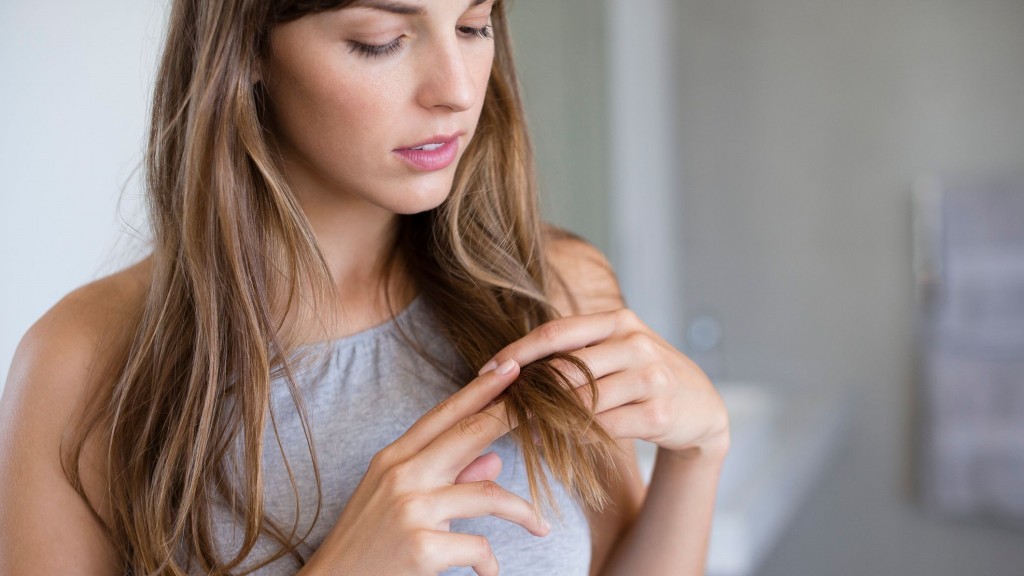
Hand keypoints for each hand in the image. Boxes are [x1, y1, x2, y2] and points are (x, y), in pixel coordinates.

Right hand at [305, 360, 549, 575]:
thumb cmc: (368, 547)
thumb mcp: (400, 503)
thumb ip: (448, 479)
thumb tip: (494, 459)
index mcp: (393, 459)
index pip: (444, 414)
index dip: (481, 389)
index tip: (511, 365)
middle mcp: (400, 475)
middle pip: (469, 433)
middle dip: (512, 415)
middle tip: (549, 406)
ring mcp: (410, 509)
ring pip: (488, 493)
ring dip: (523, 511)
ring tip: (541, 525)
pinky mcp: (421, 547)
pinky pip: (478, 546)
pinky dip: (489, 562)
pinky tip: (488, 572)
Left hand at [478, 309, 729, 461]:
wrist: (701, 406)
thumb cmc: (644, 376)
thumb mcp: (617, 350)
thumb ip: (577, 351)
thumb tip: (514, 366)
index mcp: (618, 321)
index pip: (556, 332)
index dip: (518, 352)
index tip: (487, 370)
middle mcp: (635, 344)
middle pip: (566, 368)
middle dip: (529, 391)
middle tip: (500, 407)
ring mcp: (650, 378)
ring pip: (583, 400)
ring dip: (547, 419)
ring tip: (521, 428)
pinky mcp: (658, 413)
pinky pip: (604, 426)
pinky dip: (574, 437)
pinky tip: (554, 442)